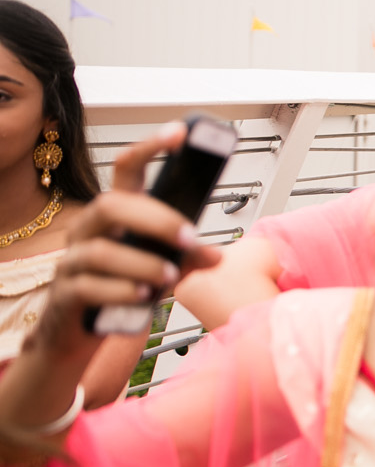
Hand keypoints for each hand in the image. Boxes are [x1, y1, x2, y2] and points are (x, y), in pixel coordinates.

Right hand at [30, 125, 221, 370]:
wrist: (79, 333)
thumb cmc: (122, 289)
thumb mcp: (160, 269)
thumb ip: (187, 259)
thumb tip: (216, 254)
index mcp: (116, 215)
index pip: (125, 169)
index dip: (150, 147)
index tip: (179, 133)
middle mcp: (89, 230)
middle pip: (111, 205)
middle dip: (156, 219)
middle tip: (190, 238)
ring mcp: (72, 262)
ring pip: (101, 251)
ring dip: (143, 263)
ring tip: (170, 277)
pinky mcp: (66, 294)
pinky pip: (89, 287)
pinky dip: (122, 291)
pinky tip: (143, 297)